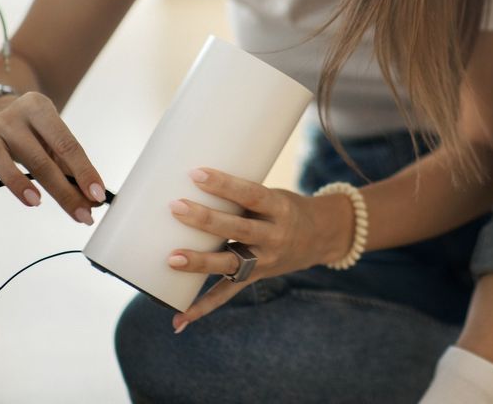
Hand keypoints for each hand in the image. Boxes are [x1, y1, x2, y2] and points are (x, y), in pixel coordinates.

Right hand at [0, 91, 106, 224]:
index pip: (66, 144)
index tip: (97, 196)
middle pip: (38, 157)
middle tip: (81, 214)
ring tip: (35, 202)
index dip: (84, 172)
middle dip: (62, 191)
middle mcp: (12, 117)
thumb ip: (70, 167)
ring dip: (16, 181)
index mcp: (40, 108)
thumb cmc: (33, 130)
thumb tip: (92, 200)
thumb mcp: (55, 138)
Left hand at [166, 167, 351, 331]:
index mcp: (279, 208)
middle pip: (238, 229)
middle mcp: (274, 236)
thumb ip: (242, 199)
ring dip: (200, 261)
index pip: (251, 194)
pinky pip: (228, 293)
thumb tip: (191, 189)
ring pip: (230, 262)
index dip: (225, 185)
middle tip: (176, 207)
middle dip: (205, 219)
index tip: (197, 173)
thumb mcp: (274, 197)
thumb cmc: (286, 208)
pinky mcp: (255, 277)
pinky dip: (203, 307)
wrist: (321, 237)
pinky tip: (179, 319)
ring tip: (172, 259)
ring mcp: (265, 260)